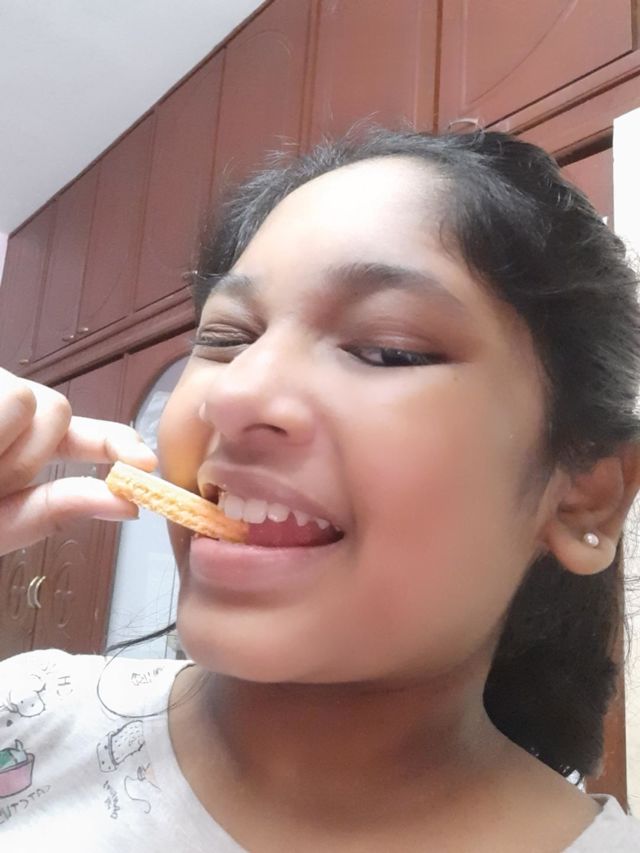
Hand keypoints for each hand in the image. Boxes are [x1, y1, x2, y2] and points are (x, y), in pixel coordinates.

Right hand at [0, 368, 157, 555]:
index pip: (81, 435)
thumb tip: (130, 505)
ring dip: (6, 445)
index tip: (144, 462)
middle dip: (31, 453)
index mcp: (17, 446)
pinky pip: (14, 398)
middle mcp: (7, 414)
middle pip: (57, 410)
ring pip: (33, 402)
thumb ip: (52, 511)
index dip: (116, 442)